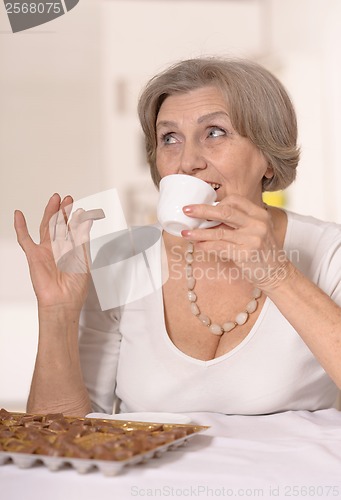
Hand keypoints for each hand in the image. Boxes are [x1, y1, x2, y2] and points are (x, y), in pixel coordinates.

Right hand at [14, 193, 92, 310]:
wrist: (63, 301)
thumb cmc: (75, 286)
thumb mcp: (84, 259)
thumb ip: (83, 239)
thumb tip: (87, 220)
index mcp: (72, 251)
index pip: (73, 230)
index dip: (77, 219)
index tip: (82, 210)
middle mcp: (58, 249)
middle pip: (60, 225)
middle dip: (63, 211)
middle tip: (67, 198)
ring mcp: (45, 251)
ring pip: (46, 227)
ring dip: (50, 213)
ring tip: (55, 199)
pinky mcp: (34, 256)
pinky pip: (24, 239)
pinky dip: (20, 227)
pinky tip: (18, 215)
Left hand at [181, 194, 289, 290]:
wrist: (276, 273)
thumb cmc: (261, 251)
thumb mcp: (256, 230)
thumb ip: (238, 222)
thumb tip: (208, 217)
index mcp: (260, 214)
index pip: (235, 200)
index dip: (217, 202)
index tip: (202, 206)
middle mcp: (257, 224)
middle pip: (225, 212)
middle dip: (202, 210)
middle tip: (187, 210)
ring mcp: (252, 239)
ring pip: (219, 231)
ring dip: (199, 232)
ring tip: (186, 233)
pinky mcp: (245, 254)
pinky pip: (220, 247)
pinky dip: (206, 246)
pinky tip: (198, 246)